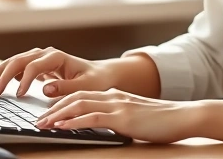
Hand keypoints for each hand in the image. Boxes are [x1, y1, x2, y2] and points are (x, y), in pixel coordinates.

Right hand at [0, 47, 114, 97]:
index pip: (34, 65)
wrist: (98, 74)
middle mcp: (45, 54)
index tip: (18, 95)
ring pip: (12, 63)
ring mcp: (38, 58)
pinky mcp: (35, 65)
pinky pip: (14, 68)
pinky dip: (1, 76)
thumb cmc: (93, 80)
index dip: (24, 80)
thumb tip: (45, 89)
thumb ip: (66, 88)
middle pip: (17, 61)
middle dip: (1, 76)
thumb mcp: (85, 86)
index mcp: (56, 57)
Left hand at [35, 89, 200, 143]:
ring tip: (43, 124)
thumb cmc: (163, 120)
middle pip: (75, 98)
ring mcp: (118, 105)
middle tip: (38, 119)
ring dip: (58, 114)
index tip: (48, 113)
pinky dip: (74, 121)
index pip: (82, 95)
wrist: (184, 116)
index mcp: (115, 95)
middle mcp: (113, 96)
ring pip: (80, 105)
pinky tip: (63, 126)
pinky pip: (93, 118)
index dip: (62, 103)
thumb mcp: (135, 116)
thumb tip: (102, 125)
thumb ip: (118, 117)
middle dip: (54, 108)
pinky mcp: (123, 117)